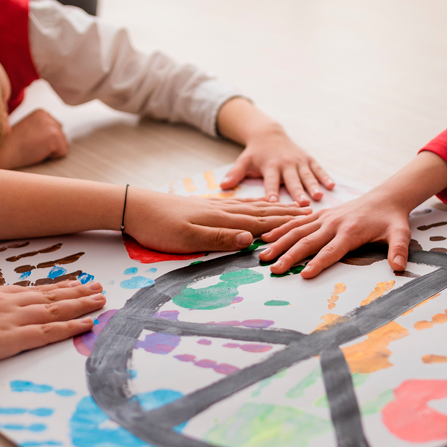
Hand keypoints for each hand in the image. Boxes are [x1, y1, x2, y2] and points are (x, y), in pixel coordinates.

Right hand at [0, 109, 68, 169]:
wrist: (3, 151)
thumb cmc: (14, 144)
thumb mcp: (29, 129)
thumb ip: (42, 128)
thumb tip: (58, 135)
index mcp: (42, 112)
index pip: (56, 129)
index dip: (45, 140)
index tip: (31, 141)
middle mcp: (48, 115)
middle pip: (62, 136)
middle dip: (50, 145)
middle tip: (33, 146)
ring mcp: (52, 125)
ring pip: (63, 144)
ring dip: (51, 151)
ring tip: (34, 149)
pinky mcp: (54, 136)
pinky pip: (62, 152)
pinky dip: (52, 157)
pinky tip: (37, 152)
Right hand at [0, 280, 103, 393]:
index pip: (31, 290)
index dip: (55, 287)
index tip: (73, 283)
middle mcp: (6, 303)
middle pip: (48, 295)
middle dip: (76, 291)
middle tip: (97, 286)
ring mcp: (10, 320)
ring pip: (54, 310)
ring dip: (80, 305)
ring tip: (101, 300)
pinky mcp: (10, 340)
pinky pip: (47, 333)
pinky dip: (69, 328)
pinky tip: (86, 324)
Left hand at [124, 187, 309, 252]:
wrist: (135, 206)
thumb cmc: (159, 226)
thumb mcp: (187, 237)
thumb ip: (219, 238)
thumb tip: (250, 239)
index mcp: (222, 219)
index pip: (261, 222)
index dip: (285, 224)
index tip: (309, 223)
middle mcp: (223, 210)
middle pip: (262, 213)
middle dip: (287, 215)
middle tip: (311, 214)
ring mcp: (215, 207)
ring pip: (252, 209)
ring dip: (275, 210)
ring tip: (293, 209)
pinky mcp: (206, 207)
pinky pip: (239, 207)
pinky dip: (254, 207)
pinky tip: (258, 206)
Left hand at [216, 97, 333, 205]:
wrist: (269, 134)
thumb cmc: (255, 153)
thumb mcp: (243, 161)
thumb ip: (235, 173)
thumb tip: (222, 186)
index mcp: (270, 166)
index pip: (270, 181)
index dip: (271, 192)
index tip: (274, 202)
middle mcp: (285, 164)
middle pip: (292, 180)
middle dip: (297, 191)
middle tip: (303, 204)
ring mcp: (298, 161)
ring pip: (307, 175)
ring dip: (313, 186)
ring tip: (319, 196)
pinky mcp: (308, 159)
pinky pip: (318, 169)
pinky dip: (325, 177)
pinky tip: (332, 186)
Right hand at [257, 192, 412, 277]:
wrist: (386, 196)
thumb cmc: (392, 219)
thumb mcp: (401, 233)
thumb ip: (399, 250)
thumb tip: (399, 266)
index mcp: (350, 231)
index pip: (331, 251)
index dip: (318, 263)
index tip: (304, 275)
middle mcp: (334, 223)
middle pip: (308, 242)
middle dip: (290, 256)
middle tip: (274, 270)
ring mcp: (325, 217)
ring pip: (298, 230)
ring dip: (279, 243)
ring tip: (263, 255)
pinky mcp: (321, 214)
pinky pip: (298, 222)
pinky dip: (282, 229)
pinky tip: (267, 237)